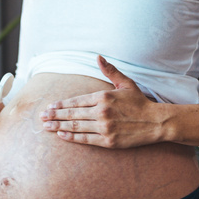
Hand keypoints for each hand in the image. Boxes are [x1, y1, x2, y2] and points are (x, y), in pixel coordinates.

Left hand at [39, 55, 161, 148]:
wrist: (156, 122)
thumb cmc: (139, 102)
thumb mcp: (125, 83)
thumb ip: (110, 71)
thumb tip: (98, 57)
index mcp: (103, 97)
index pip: (76, 101)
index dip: (61, 105)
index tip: (50, 106)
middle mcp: (101, 112)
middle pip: (72, 114)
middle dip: (54, 115)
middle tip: (42, 117)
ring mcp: (104, 127)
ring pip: (76, 127)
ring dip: (59, 127)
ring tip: (47, 127)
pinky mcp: (108, 141)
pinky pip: (85, 139)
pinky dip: (72, 137)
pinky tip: (62, 136)